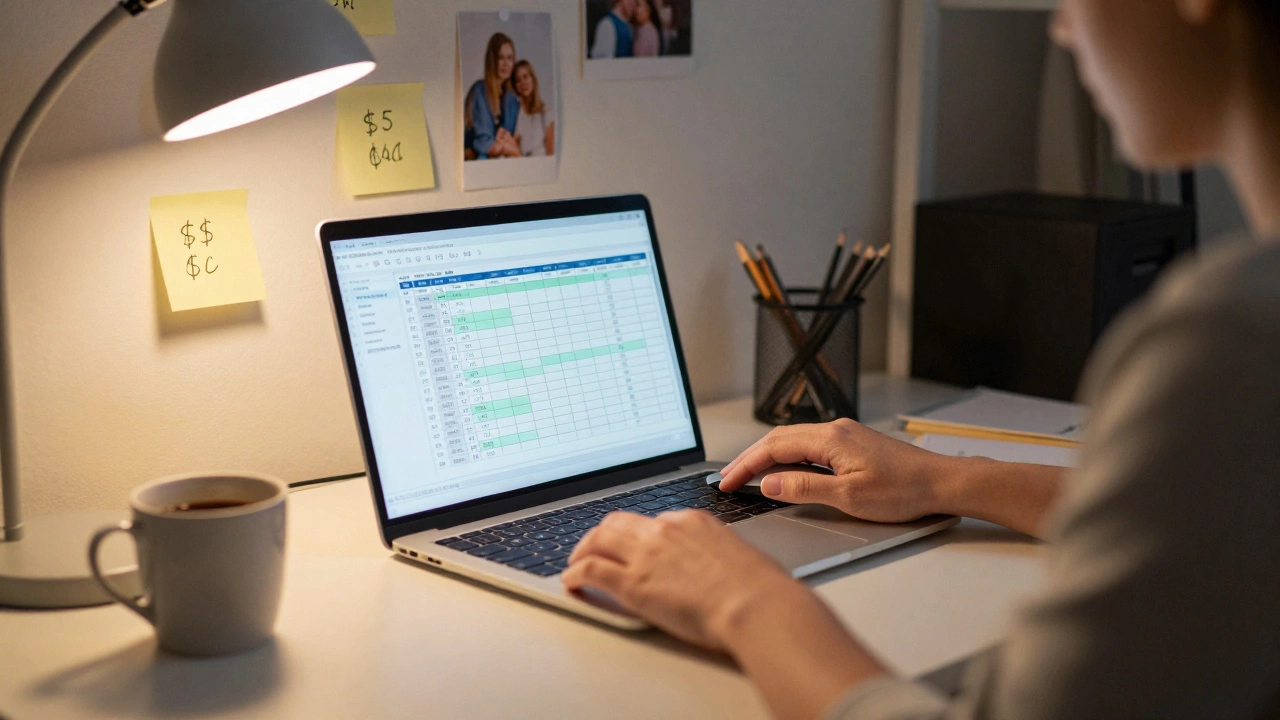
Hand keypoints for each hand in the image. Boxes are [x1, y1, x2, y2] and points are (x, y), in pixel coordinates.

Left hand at [563, 510, 799, 650]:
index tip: (634, 545)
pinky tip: (571, 580)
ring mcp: (646, 554)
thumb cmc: (760, 588)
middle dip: (603, 534)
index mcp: (693, 521)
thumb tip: (718, 567)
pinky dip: (575, 572)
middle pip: (620, 522)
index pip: (654, 521)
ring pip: (598, 538)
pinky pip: (591, 569)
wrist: (756, 604)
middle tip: (594, 546)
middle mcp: (665, 530)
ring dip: (582, 549)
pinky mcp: (633, 582)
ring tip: (576, 561)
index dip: (640, 535)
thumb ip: (719, 554)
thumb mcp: (740, 555)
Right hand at [718, 418, 954, 522]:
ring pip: (793, 441)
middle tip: (727, 478)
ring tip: (746, 476)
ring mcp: (844, 435)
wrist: (942, 483)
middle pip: (779, 439)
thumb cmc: (904, 490)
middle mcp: (835, 430)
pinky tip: (782, 471)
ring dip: (767, 457)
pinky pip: (809, 446)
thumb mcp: (849, 497)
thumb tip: (770, 484)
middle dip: (750, 458)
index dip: (746, 465)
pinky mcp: (852, 444)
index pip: (774, 447)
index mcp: (831, 438)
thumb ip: (805, 488)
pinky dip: (787, 458)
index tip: (727, 481)